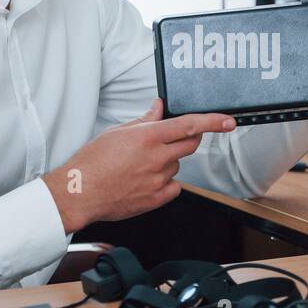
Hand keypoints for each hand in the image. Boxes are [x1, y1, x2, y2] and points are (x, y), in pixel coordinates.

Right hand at [42, 98, 235, 232]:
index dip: (213, 122)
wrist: (79, 192)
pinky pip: (173, 187)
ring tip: (140, 165)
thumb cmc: (92, 162)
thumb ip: (144, 120)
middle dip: (188, 139)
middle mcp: (157, 158)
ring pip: (177, 165)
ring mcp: (158, 180)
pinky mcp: (156, 198)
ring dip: (167, 162)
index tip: (228, 122)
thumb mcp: (117, 132)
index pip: (190, 125)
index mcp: (148, 137)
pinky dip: (165, 182)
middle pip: (190, 145)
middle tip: (169, 140)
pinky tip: (144, 180)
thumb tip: (159, 109)